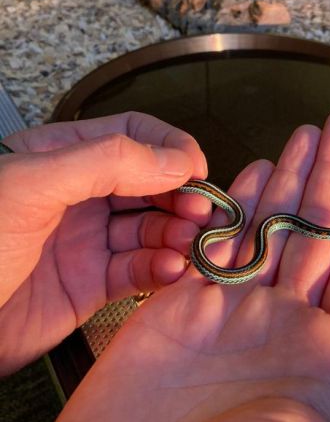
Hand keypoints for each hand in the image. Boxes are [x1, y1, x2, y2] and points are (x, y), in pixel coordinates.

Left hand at [0, 112, 207, 373]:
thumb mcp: (33, 185)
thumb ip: (107, 162)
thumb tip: (175, 158)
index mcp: (63, 157)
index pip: (132, 136)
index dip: (169, 148)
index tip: (196, 169)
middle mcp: (80, 196)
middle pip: (150, 184)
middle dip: (182, 194)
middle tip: (204, 212)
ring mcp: (88, 241)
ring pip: (151, 229)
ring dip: (178, 234)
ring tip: (192, 244)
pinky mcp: (91, 285)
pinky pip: (138, 272)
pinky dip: (161, 270)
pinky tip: (171, 270)